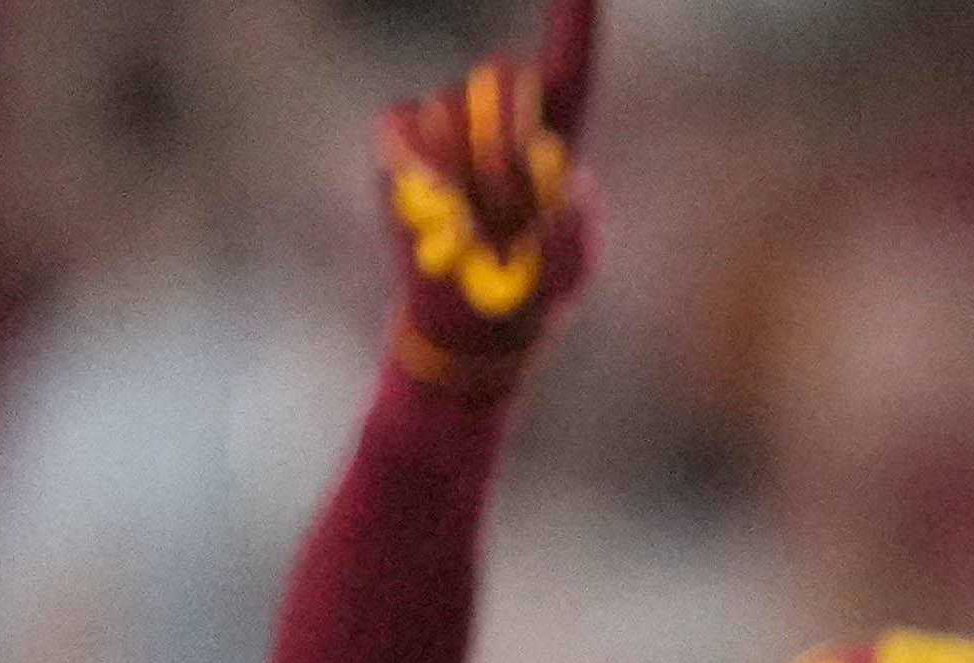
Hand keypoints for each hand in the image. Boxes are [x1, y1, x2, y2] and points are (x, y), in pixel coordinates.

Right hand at [373, 0, 598, 397]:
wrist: (469, 321)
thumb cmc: (528, 294)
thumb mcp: (565, 269)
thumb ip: (565, 224)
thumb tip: (541, 175)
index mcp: (556, 137)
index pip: (570, 66)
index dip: (575, 18)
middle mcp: (500, 118)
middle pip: (502, 79)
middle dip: (506, 145)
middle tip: (510, 218)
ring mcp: (445, 125)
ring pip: (451, 112)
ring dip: (465, 179)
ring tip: (475, 232)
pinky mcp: (398, 145)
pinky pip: (403, 123)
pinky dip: (417, 160)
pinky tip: (432, 199)